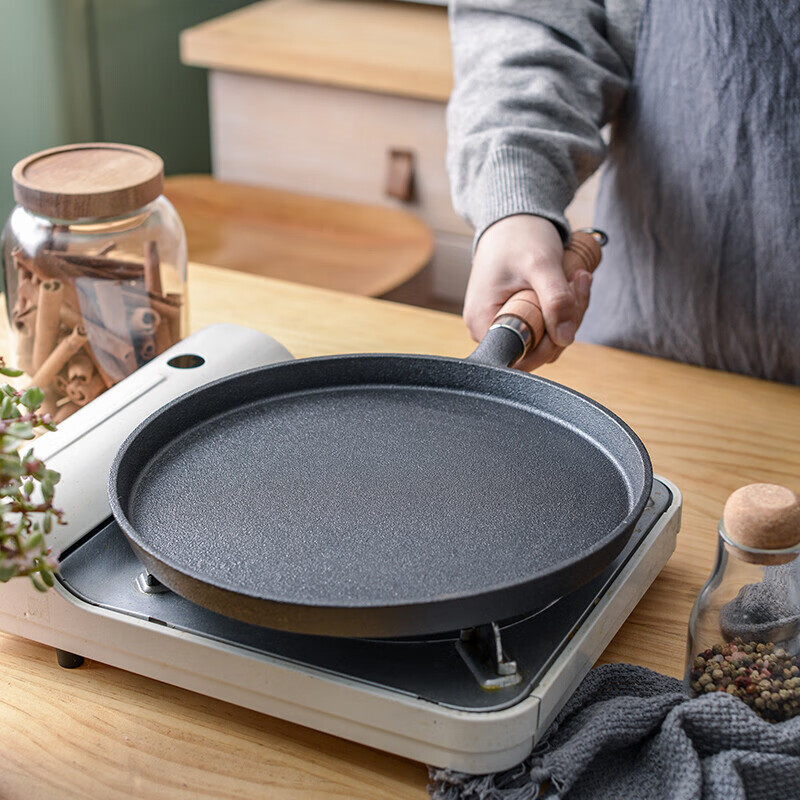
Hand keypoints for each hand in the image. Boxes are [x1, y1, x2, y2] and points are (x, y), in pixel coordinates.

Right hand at [463, 215, 592, 370]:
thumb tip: (566, 338)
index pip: (523, 355)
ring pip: (546, 338)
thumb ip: (555, 301)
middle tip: (578, 282)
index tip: (568, 304)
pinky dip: (563, 307)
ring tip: (576, 277)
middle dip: (566, 320)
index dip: (552, 340)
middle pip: (537, 349)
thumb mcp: (540, 265)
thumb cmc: (518, 237)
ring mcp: (502, 324)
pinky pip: (545, 325)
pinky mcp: (516, 317)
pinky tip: (570, 282)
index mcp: (483, 322)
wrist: (512, 219)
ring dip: (569, 312)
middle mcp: (488, 329)